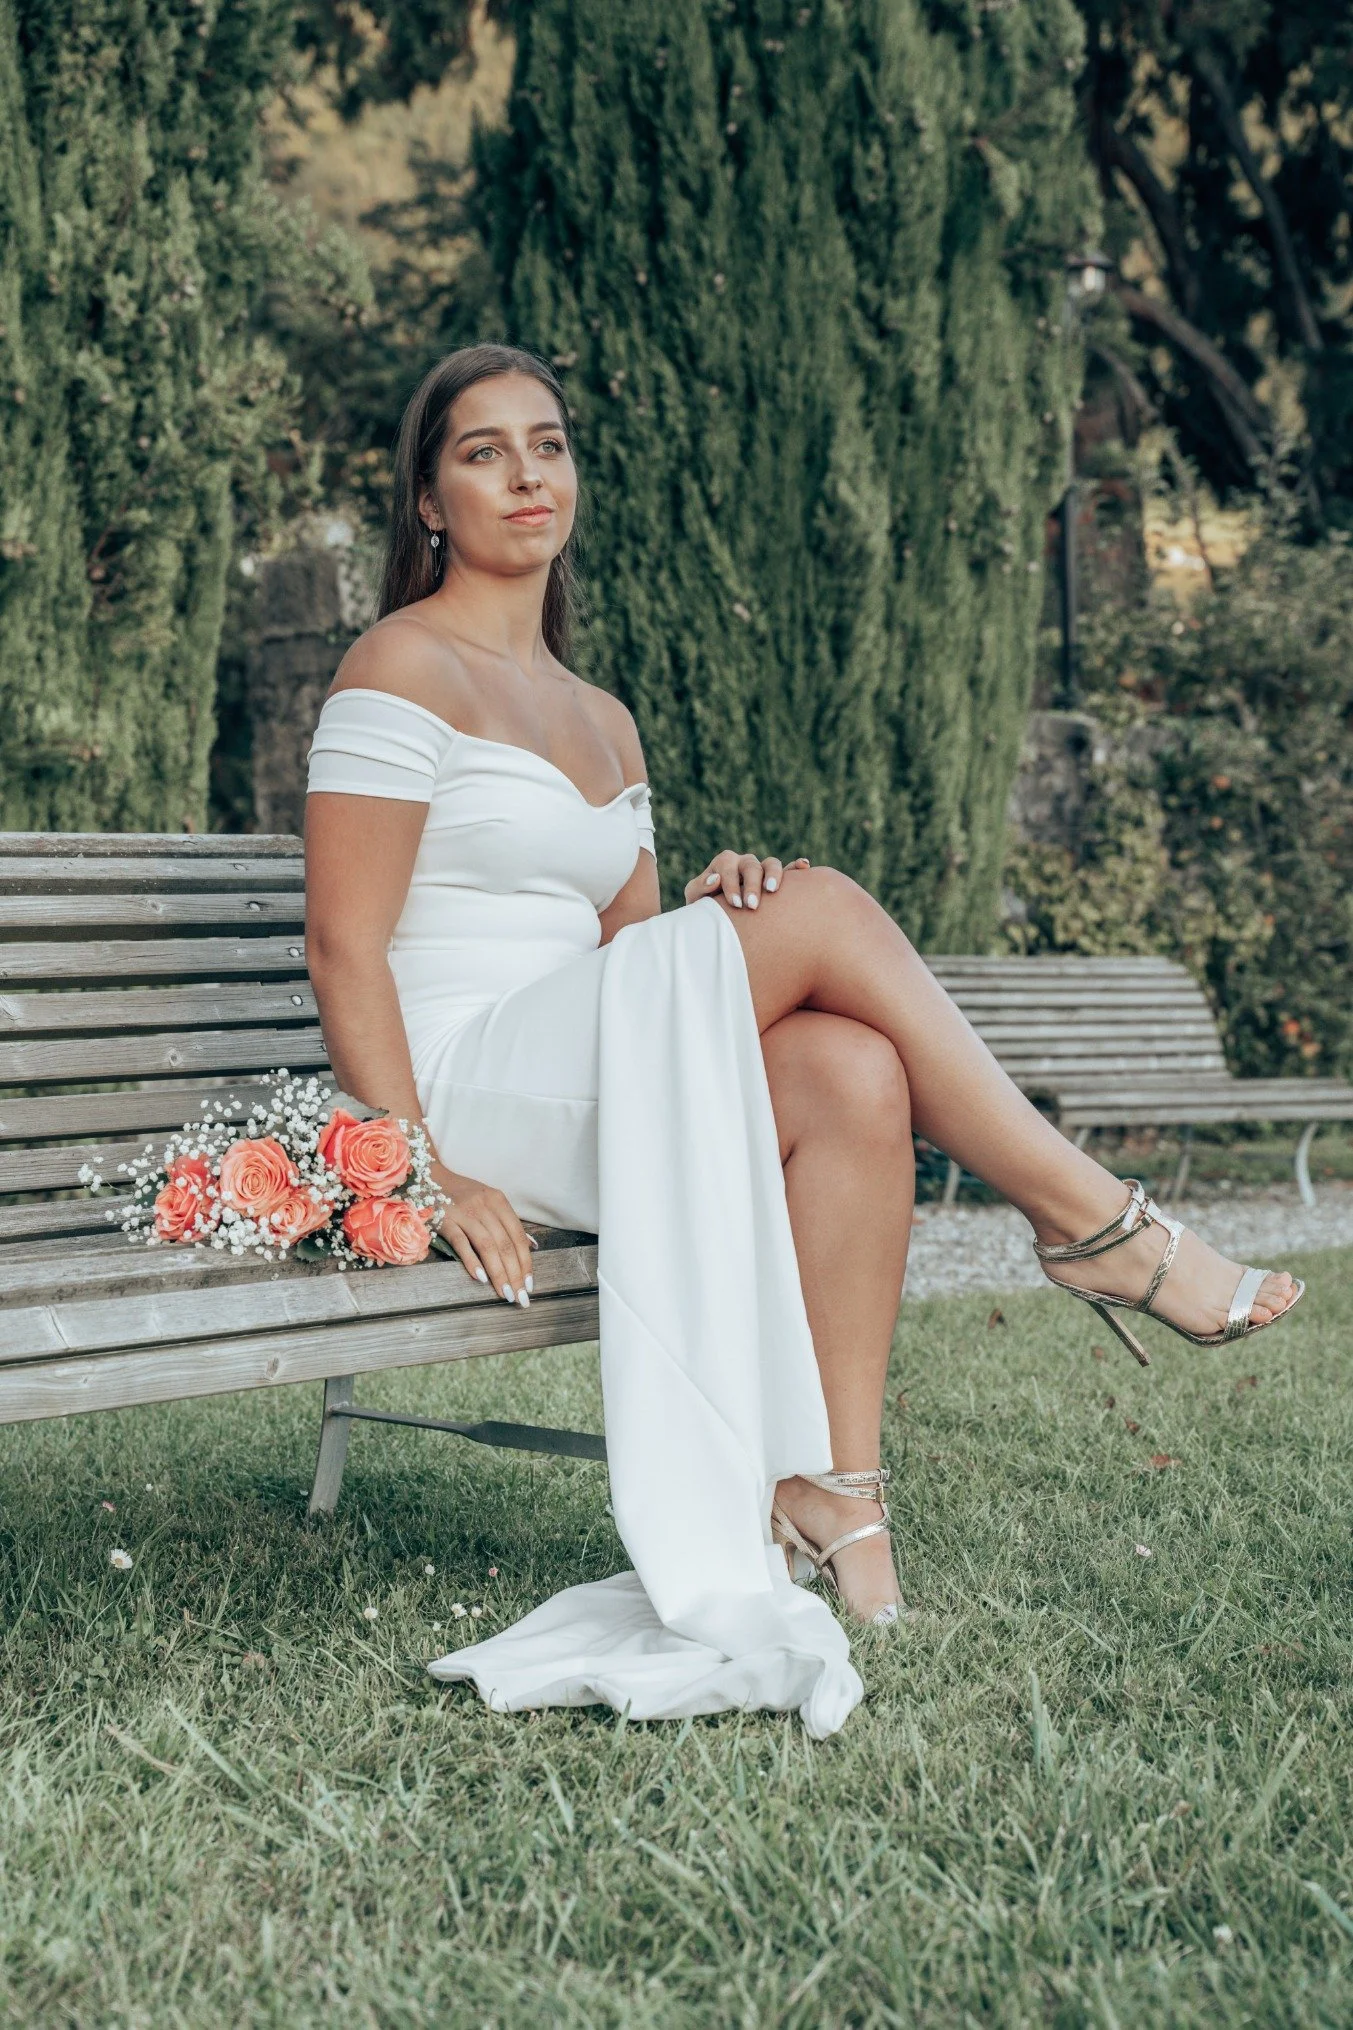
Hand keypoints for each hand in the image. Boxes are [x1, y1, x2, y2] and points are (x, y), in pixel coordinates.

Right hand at [432, 1162, 535, 1306]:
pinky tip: (481, 1278)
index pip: (518, 1236)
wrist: (430, 1176)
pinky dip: (472, 1261)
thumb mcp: (490, 1202)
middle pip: (505, 1244)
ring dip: (498, 1272)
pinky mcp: (445, 1220)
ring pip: (487, 1245)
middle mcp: (484, 1206)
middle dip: (515, 1274)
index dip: (526, 1262)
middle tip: (520, 1298)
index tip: (529, 1285)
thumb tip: (532, 1247)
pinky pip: (461, 1242)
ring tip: (505, 1293)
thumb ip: (509, 1224)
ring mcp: (464, 1212)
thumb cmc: (463, 1194)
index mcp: (499, 1201)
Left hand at [684, 851, 810, 910]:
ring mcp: (762, 870)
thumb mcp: (695, 899)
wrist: (718, 920)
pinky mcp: (777, 880)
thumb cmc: (704, 909)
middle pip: (751, 865)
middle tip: (752, 905)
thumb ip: (700, 887)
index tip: (735, 904)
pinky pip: (790, 870)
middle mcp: (744, 863)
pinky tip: (804, 866)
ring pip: (771, 863)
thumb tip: (714, 878)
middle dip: (752, 884)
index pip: (727, 865)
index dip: (732, 883)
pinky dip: (797, 867)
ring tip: (773, 890)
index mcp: (724, 864)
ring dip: (774, 874)